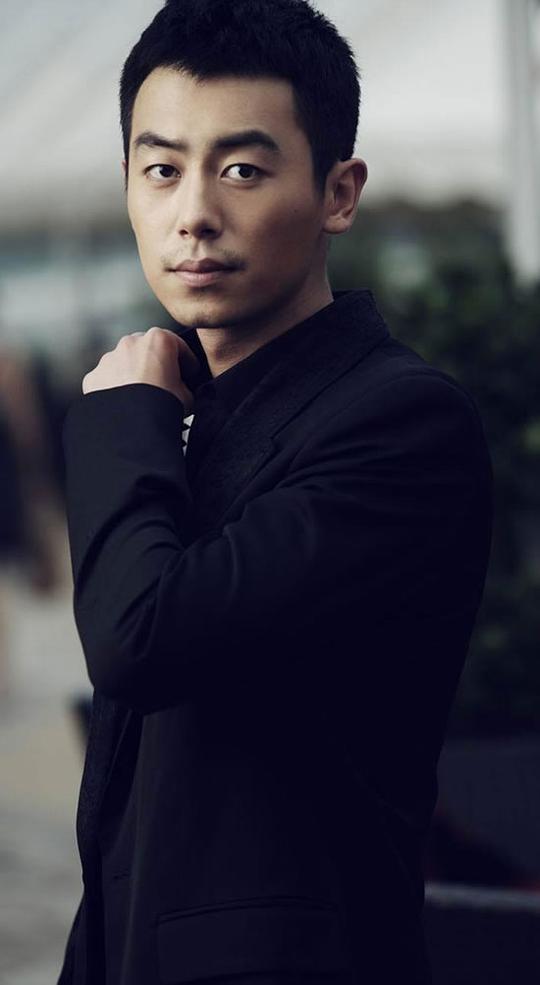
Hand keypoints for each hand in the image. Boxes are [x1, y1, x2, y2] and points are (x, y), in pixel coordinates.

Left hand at [82, 328, 200, 415]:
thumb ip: (182, 384)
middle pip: (147, 349)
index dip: (186, 361)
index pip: (178, 345)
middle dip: (154, 364)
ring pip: (124, 363)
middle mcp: (130, 344)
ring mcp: (109, 359)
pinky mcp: (94, 377)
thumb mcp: (188, 396)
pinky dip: (115, 389)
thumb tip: (178, 389)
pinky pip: (108, 380)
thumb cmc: (161, 408)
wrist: (132, 428)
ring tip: (141, 398)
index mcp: (158, 341)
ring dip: (133, 375)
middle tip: (163, 384)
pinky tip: (124, 404)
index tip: (189, 371)